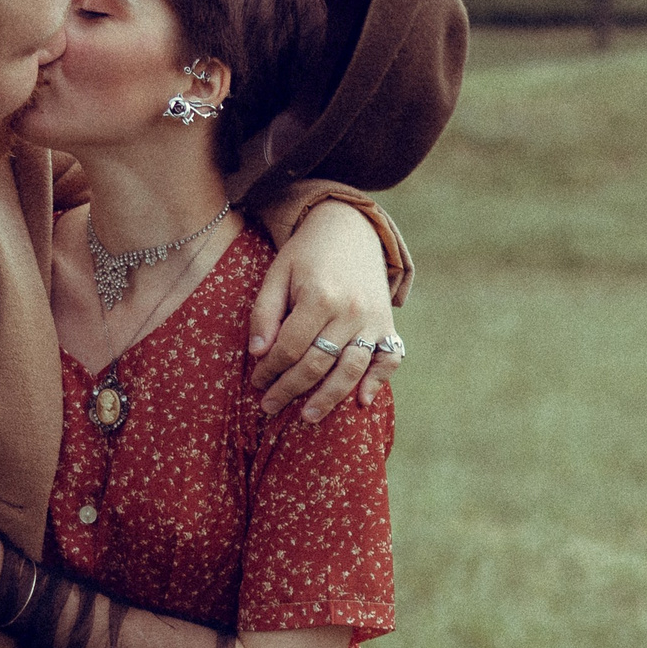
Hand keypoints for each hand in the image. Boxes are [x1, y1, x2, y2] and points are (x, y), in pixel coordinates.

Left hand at [251, 200, 401, 422]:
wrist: (351, 229)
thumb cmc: (307, 255)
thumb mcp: (278, 273)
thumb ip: (265, 312)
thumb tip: (258, 353)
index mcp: (319, 296)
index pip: (290, 347)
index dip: (270, 368)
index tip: (257, 381)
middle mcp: (349, 311)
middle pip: (317, 363)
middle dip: (289, 389)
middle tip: (269, 406)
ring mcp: (373, 319)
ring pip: (350, 369)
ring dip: (328, 398)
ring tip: (306, 417)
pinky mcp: (388, 325)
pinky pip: (389, 360)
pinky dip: (378, 382)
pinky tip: (361, 403)